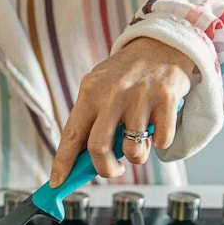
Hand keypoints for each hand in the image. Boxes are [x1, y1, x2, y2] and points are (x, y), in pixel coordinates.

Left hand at [50, 37, 194, 185]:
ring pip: (132, 150)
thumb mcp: (101, 87)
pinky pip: (161, 141)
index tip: (57, 182)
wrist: (163, 42)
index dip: (62, 163)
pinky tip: (157, 127)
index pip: (71, 135)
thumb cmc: (127, 73)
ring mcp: (140, 96)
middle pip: (98, 148)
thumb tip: (80, 160)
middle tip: (112, 170)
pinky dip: (159, 143)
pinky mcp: (166, 99)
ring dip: (136, 156)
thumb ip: (91, 118)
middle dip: (105, 169)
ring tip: (139, 143)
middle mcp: (112, 94)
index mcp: (90, 92)